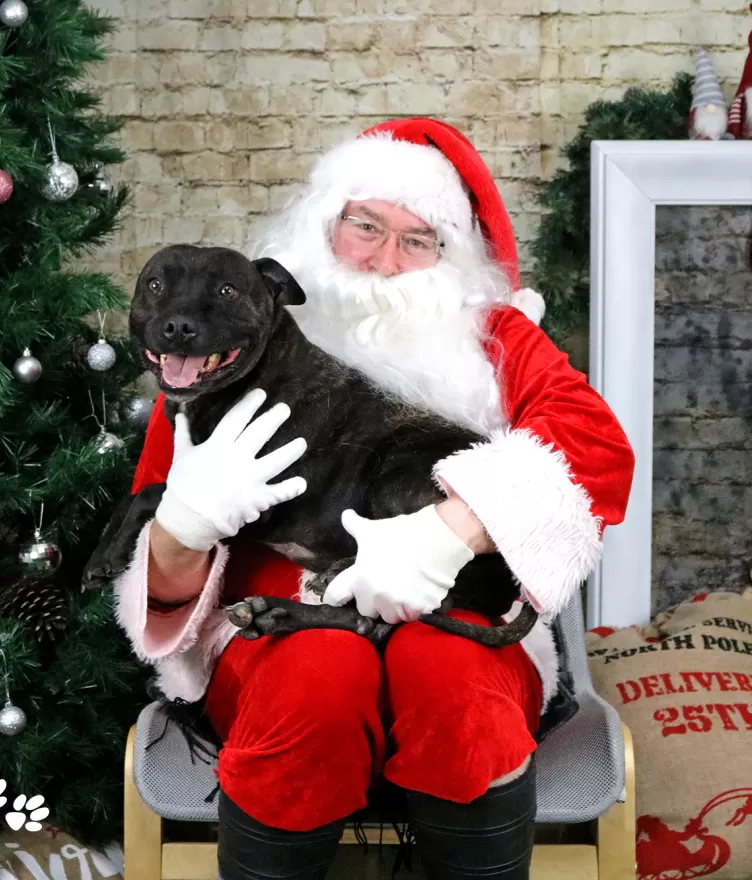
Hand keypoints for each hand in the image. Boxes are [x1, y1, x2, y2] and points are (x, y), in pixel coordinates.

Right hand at [155, 388, 306, 550]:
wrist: (188, 518)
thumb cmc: (183, 485)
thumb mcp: (181, 455)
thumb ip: (184, 433)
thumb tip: (180, 412)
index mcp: (218, 445)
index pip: (237, 418)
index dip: (250, 404)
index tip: (262, 394)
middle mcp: (237, 458)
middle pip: (260, 433)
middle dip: (274, 418)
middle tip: (285, 408)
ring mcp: (250, 478)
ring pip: (276, 461)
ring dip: (291, 451)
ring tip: (302, 443)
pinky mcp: (257, 498)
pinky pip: (278, 492)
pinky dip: (291, 488)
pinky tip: (302, 483)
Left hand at [322, 505, 474, 623]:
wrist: (437, 538)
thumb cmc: (402, 533)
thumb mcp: (373, 529)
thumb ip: (355, 526)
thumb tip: (346, 514)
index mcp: (360, 576)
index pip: (336, 596)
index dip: (336, 597)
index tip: (341, 597)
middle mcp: (375, 594)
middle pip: (366, 609)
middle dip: (373, 601)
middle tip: (384, 586)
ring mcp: (397, 604)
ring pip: (389, 616)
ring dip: (393, 608)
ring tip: (403, 591)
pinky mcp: (418, 609)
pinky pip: (411, 617)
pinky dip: (414, 609)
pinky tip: (418, 593)